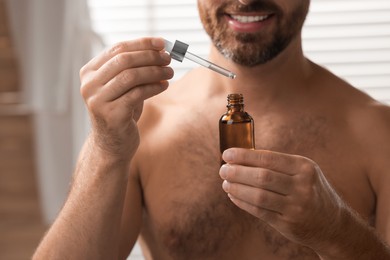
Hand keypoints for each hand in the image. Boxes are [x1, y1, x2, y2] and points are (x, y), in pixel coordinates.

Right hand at [80, 37, 172, 157]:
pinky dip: (154, 87)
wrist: (112, 143)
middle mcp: (89, 85)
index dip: (142, 43)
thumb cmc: (121, 111)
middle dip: (150, 56)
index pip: (117, 49)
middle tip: (168, 58)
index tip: (162, 43)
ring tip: (170, 72)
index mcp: (89, 72)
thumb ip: (135, 68)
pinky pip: (137, 93)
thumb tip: (160, 50)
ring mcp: (97, 100)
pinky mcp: (111, 114)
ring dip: (154, 71)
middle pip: (124, 60)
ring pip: (131, 76)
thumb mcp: (124, 86)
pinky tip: (164, 85)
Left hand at [219, 148, 345, 248]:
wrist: (332, 223)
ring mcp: (296, 207)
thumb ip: (278, 164)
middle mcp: (302, 186)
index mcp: (304, 167)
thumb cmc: (311, 190)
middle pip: (262, 177)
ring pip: (258, 195)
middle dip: (237, 172)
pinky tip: (233, 196)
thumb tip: (241, 157)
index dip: (244, 156)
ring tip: (225, 183)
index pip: (268, 158)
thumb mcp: (303, 172)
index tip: (227, 154)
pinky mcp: (288, 223)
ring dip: (237, 188)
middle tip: (223, 170)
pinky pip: (259, 211)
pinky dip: (243, 202)